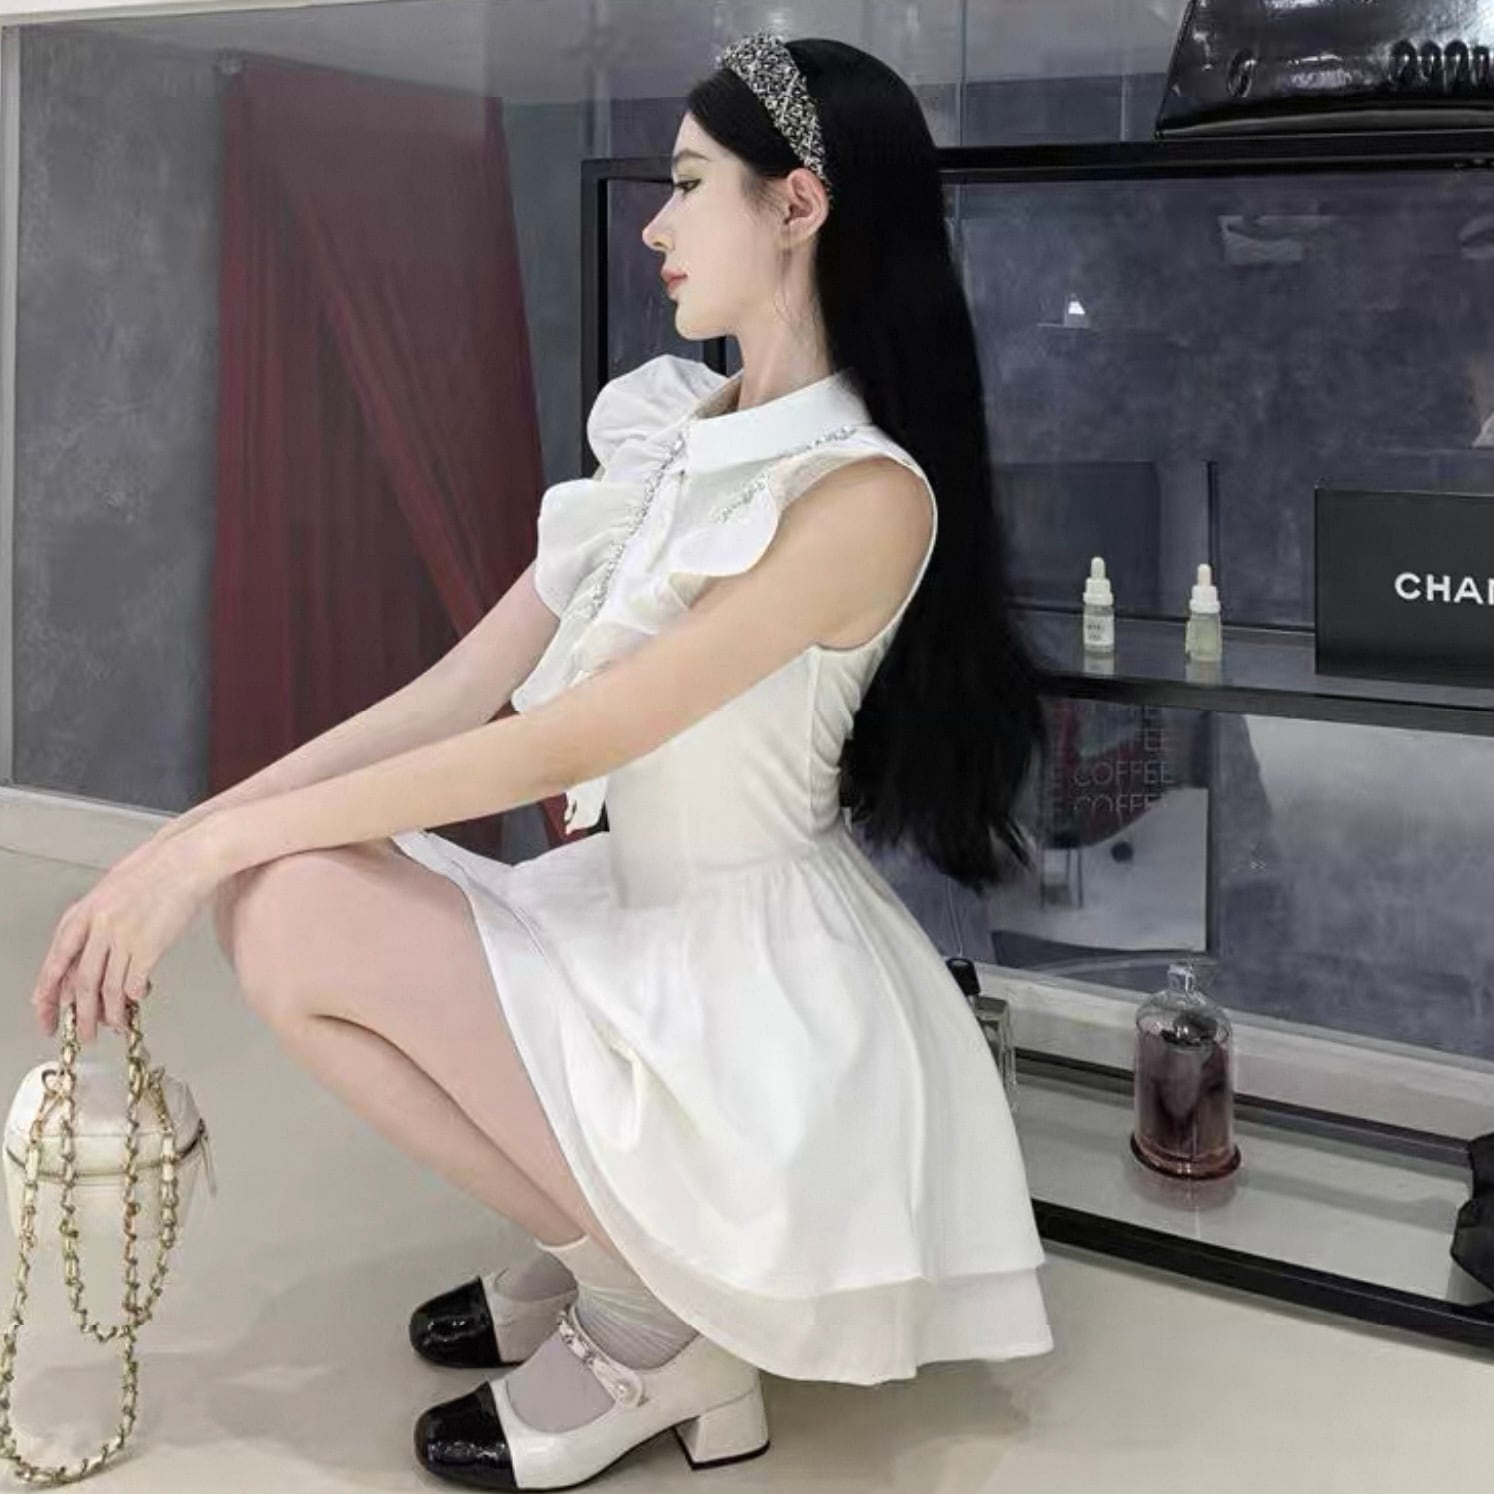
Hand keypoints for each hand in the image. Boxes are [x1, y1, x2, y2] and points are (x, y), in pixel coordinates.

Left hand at [30, 828, 227, 1043]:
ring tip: (114, 1025)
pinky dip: (134, 997)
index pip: (56, 962)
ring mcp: (123, 937)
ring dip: (110, 1013)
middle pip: (82, 983)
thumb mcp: (111, 891)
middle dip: (81, 1015)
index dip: (48, 993)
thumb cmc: (157, 870)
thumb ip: (95, 922)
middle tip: (83, 1031)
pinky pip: (134, 983)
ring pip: (108, 989)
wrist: (187, 860)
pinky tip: (137, 998)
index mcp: (84, 912)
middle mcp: (99, 926)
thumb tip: (88, 956)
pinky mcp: (149, 946)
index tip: (46, 1012)